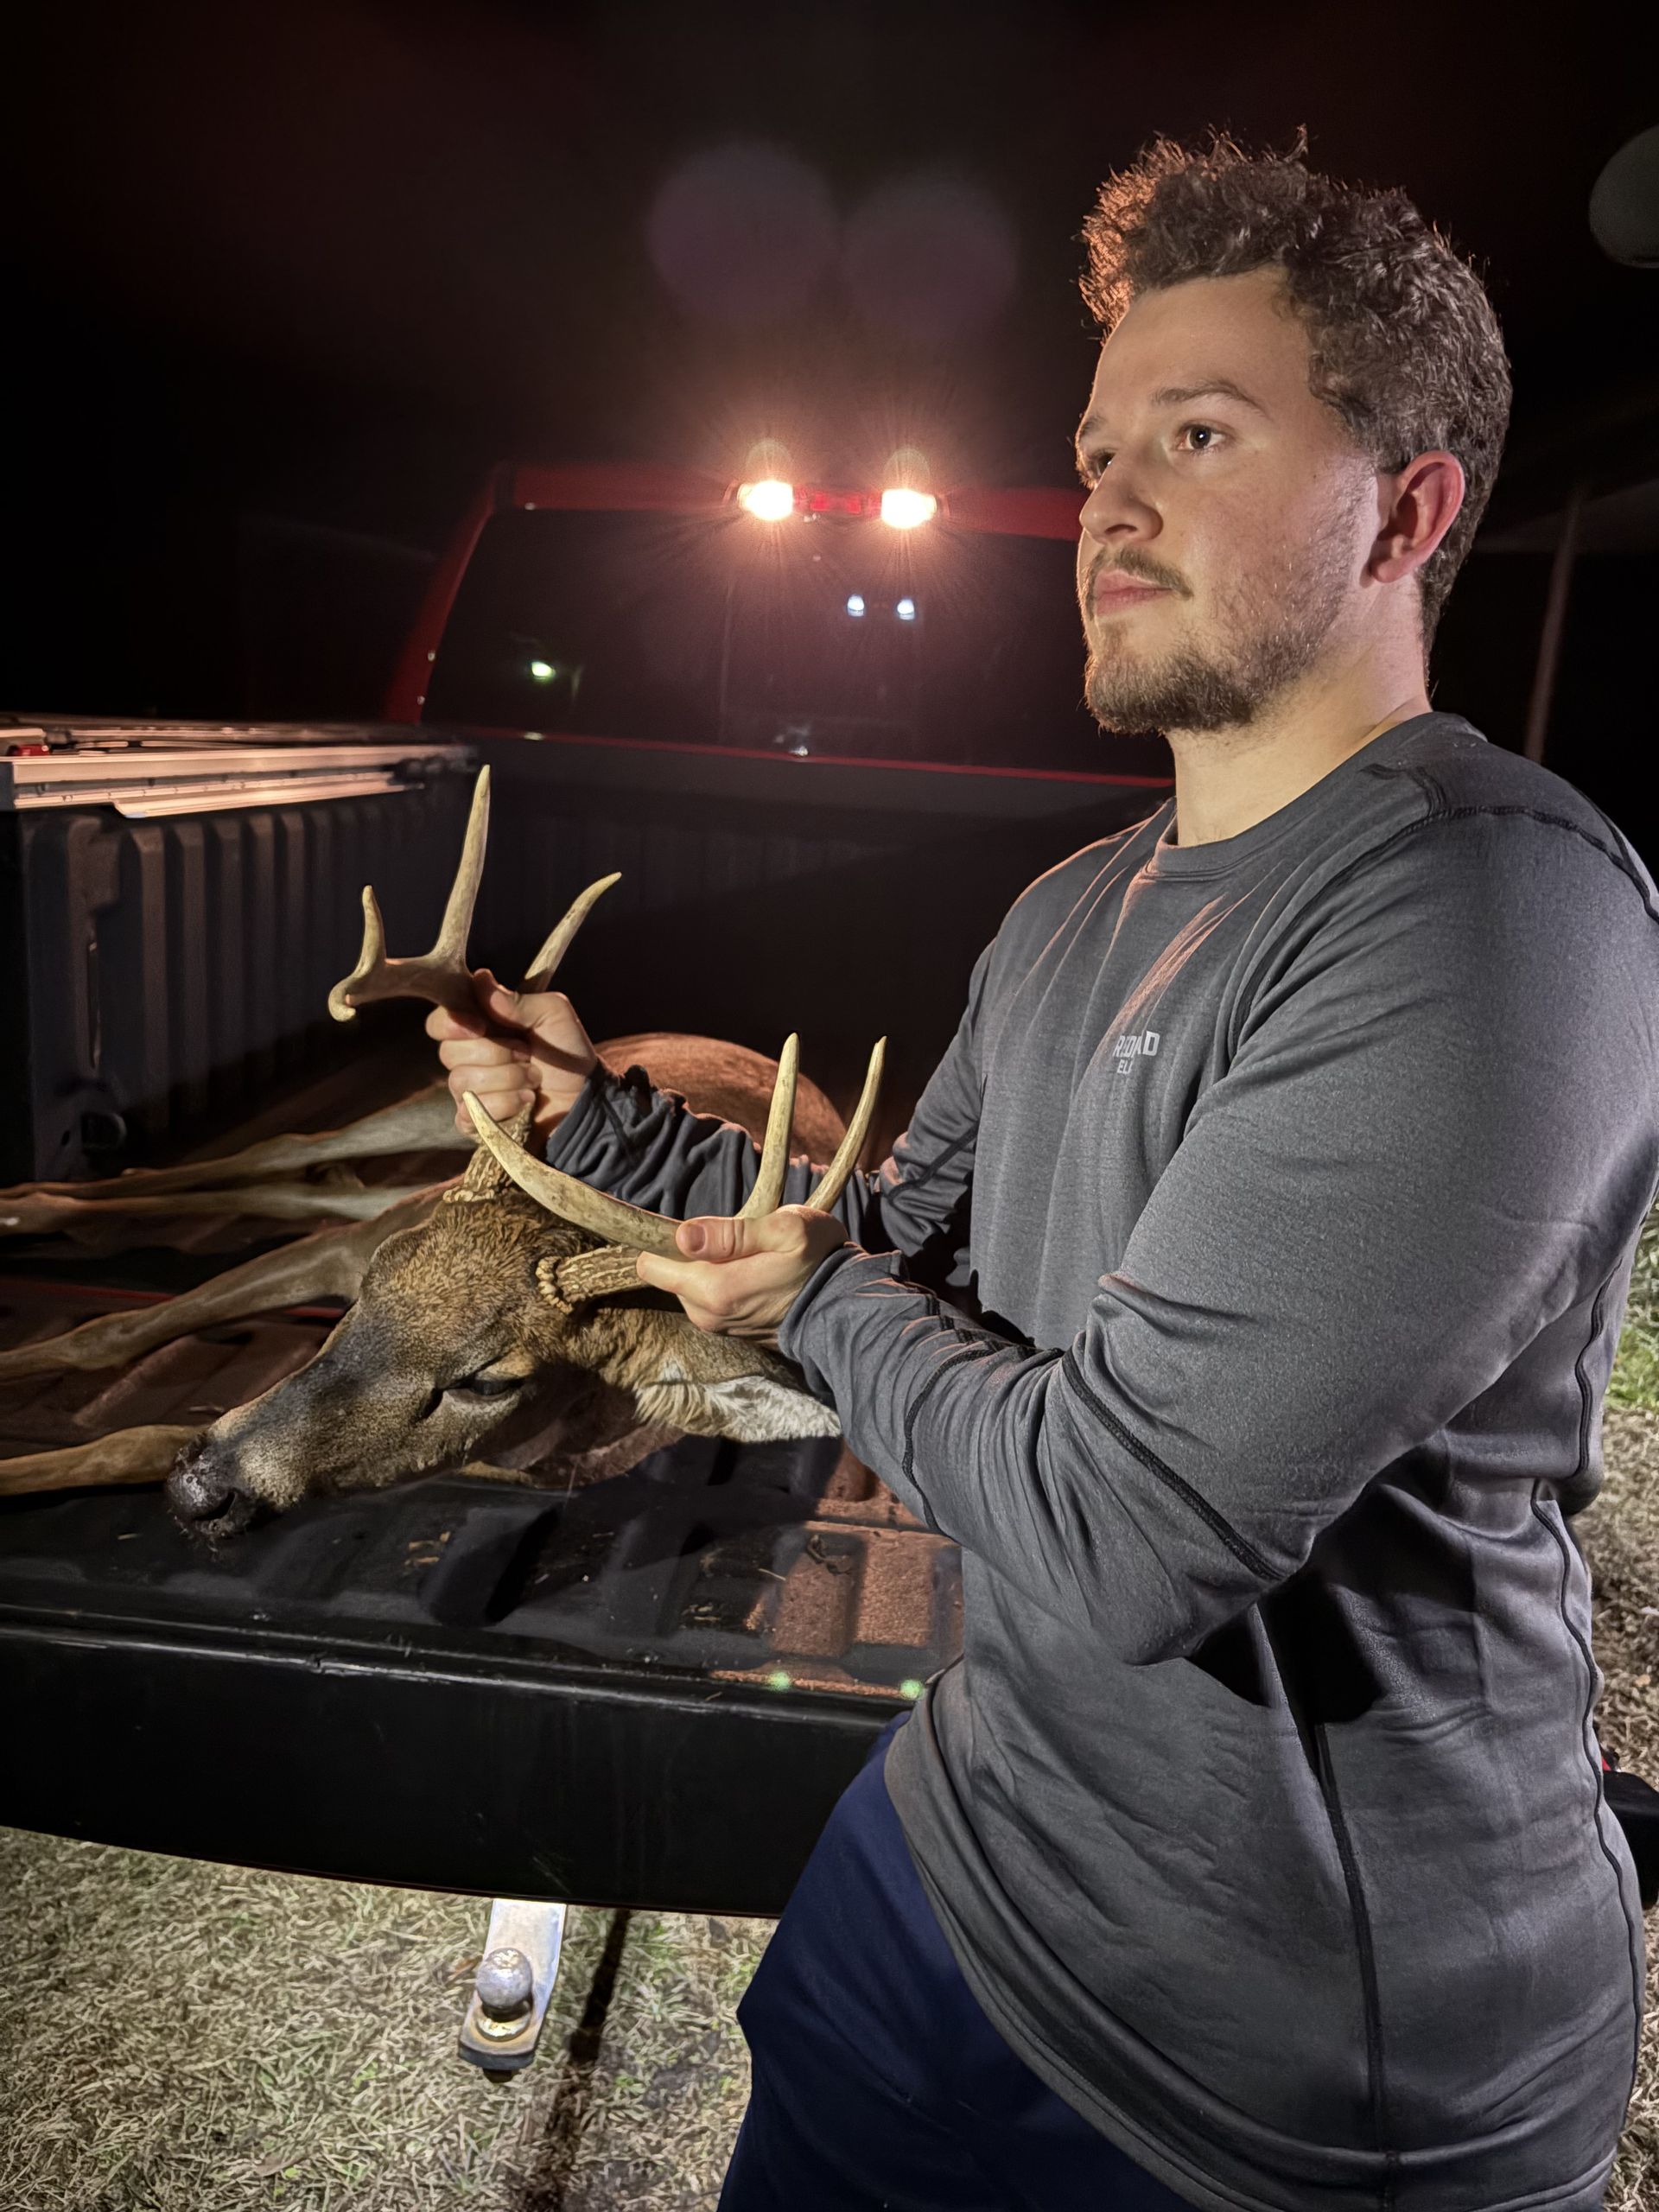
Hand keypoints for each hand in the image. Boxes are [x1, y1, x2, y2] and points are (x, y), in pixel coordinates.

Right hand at [426, 971, 598, 1140]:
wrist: (584, 1097)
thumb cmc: (568, 1052)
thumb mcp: (554, 1014)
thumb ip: (518, 1000)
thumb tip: (480, 980)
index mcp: (479, 1028)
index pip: (439, 1023)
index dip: (452, 1023)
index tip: (480, 1025)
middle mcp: (467, 1058)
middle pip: (449, 1053)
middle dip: (496, 1053)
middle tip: (526, 1053)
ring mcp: (469, 1092)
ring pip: (462, 1083)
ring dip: (508, 1079)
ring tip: (533, 1078)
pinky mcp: (475, 1121)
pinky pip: (471, 1113)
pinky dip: (505, 1104)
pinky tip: (525, 1101)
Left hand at [634, 1207, 850, 1344]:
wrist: (847, 1309)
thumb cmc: (820, 1262)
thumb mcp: (784, 1230)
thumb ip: (731, 1233)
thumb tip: (682, 1236)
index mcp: (713, 1288)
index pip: (652, 1265)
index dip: (665, 1239)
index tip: (695, 1229)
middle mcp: (706, 1314)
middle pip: (672, 1274)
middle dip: (694, 1254)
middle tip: (738, 1241)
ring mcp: (718, 1325)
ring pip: (690, 1286)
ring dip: (710, 1268)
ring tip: (751, 1256)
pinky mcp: (731, 1330)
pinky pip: (709, 1300)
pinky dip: (723, 1283)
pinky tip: (754, 1274)